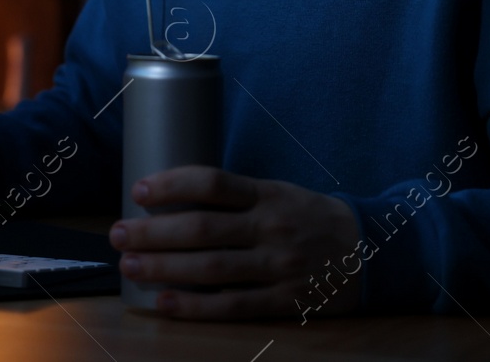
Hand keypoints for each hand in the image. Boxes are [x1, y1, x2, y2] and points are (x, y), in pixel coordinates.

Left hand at [109, 166, 361, 320]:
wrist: (370, 251)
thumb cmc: (309, 217)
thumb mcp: (278, 193)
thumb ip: (236, 197)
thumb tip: (172, 198)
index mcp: (267, 194)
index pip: (213, 183)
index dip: (172, 184)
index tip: (139, 190)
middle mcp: (271, 228)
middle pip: (203, 228)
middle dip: (153, 232)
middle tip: (118, 234)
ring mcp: (278, 266)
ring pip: (212, 268)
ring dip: (164, 268)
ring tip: (129, 266)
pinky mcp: (284, 300)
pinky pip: (233, 305)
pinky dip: (195, 306)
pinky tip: (164, 303)